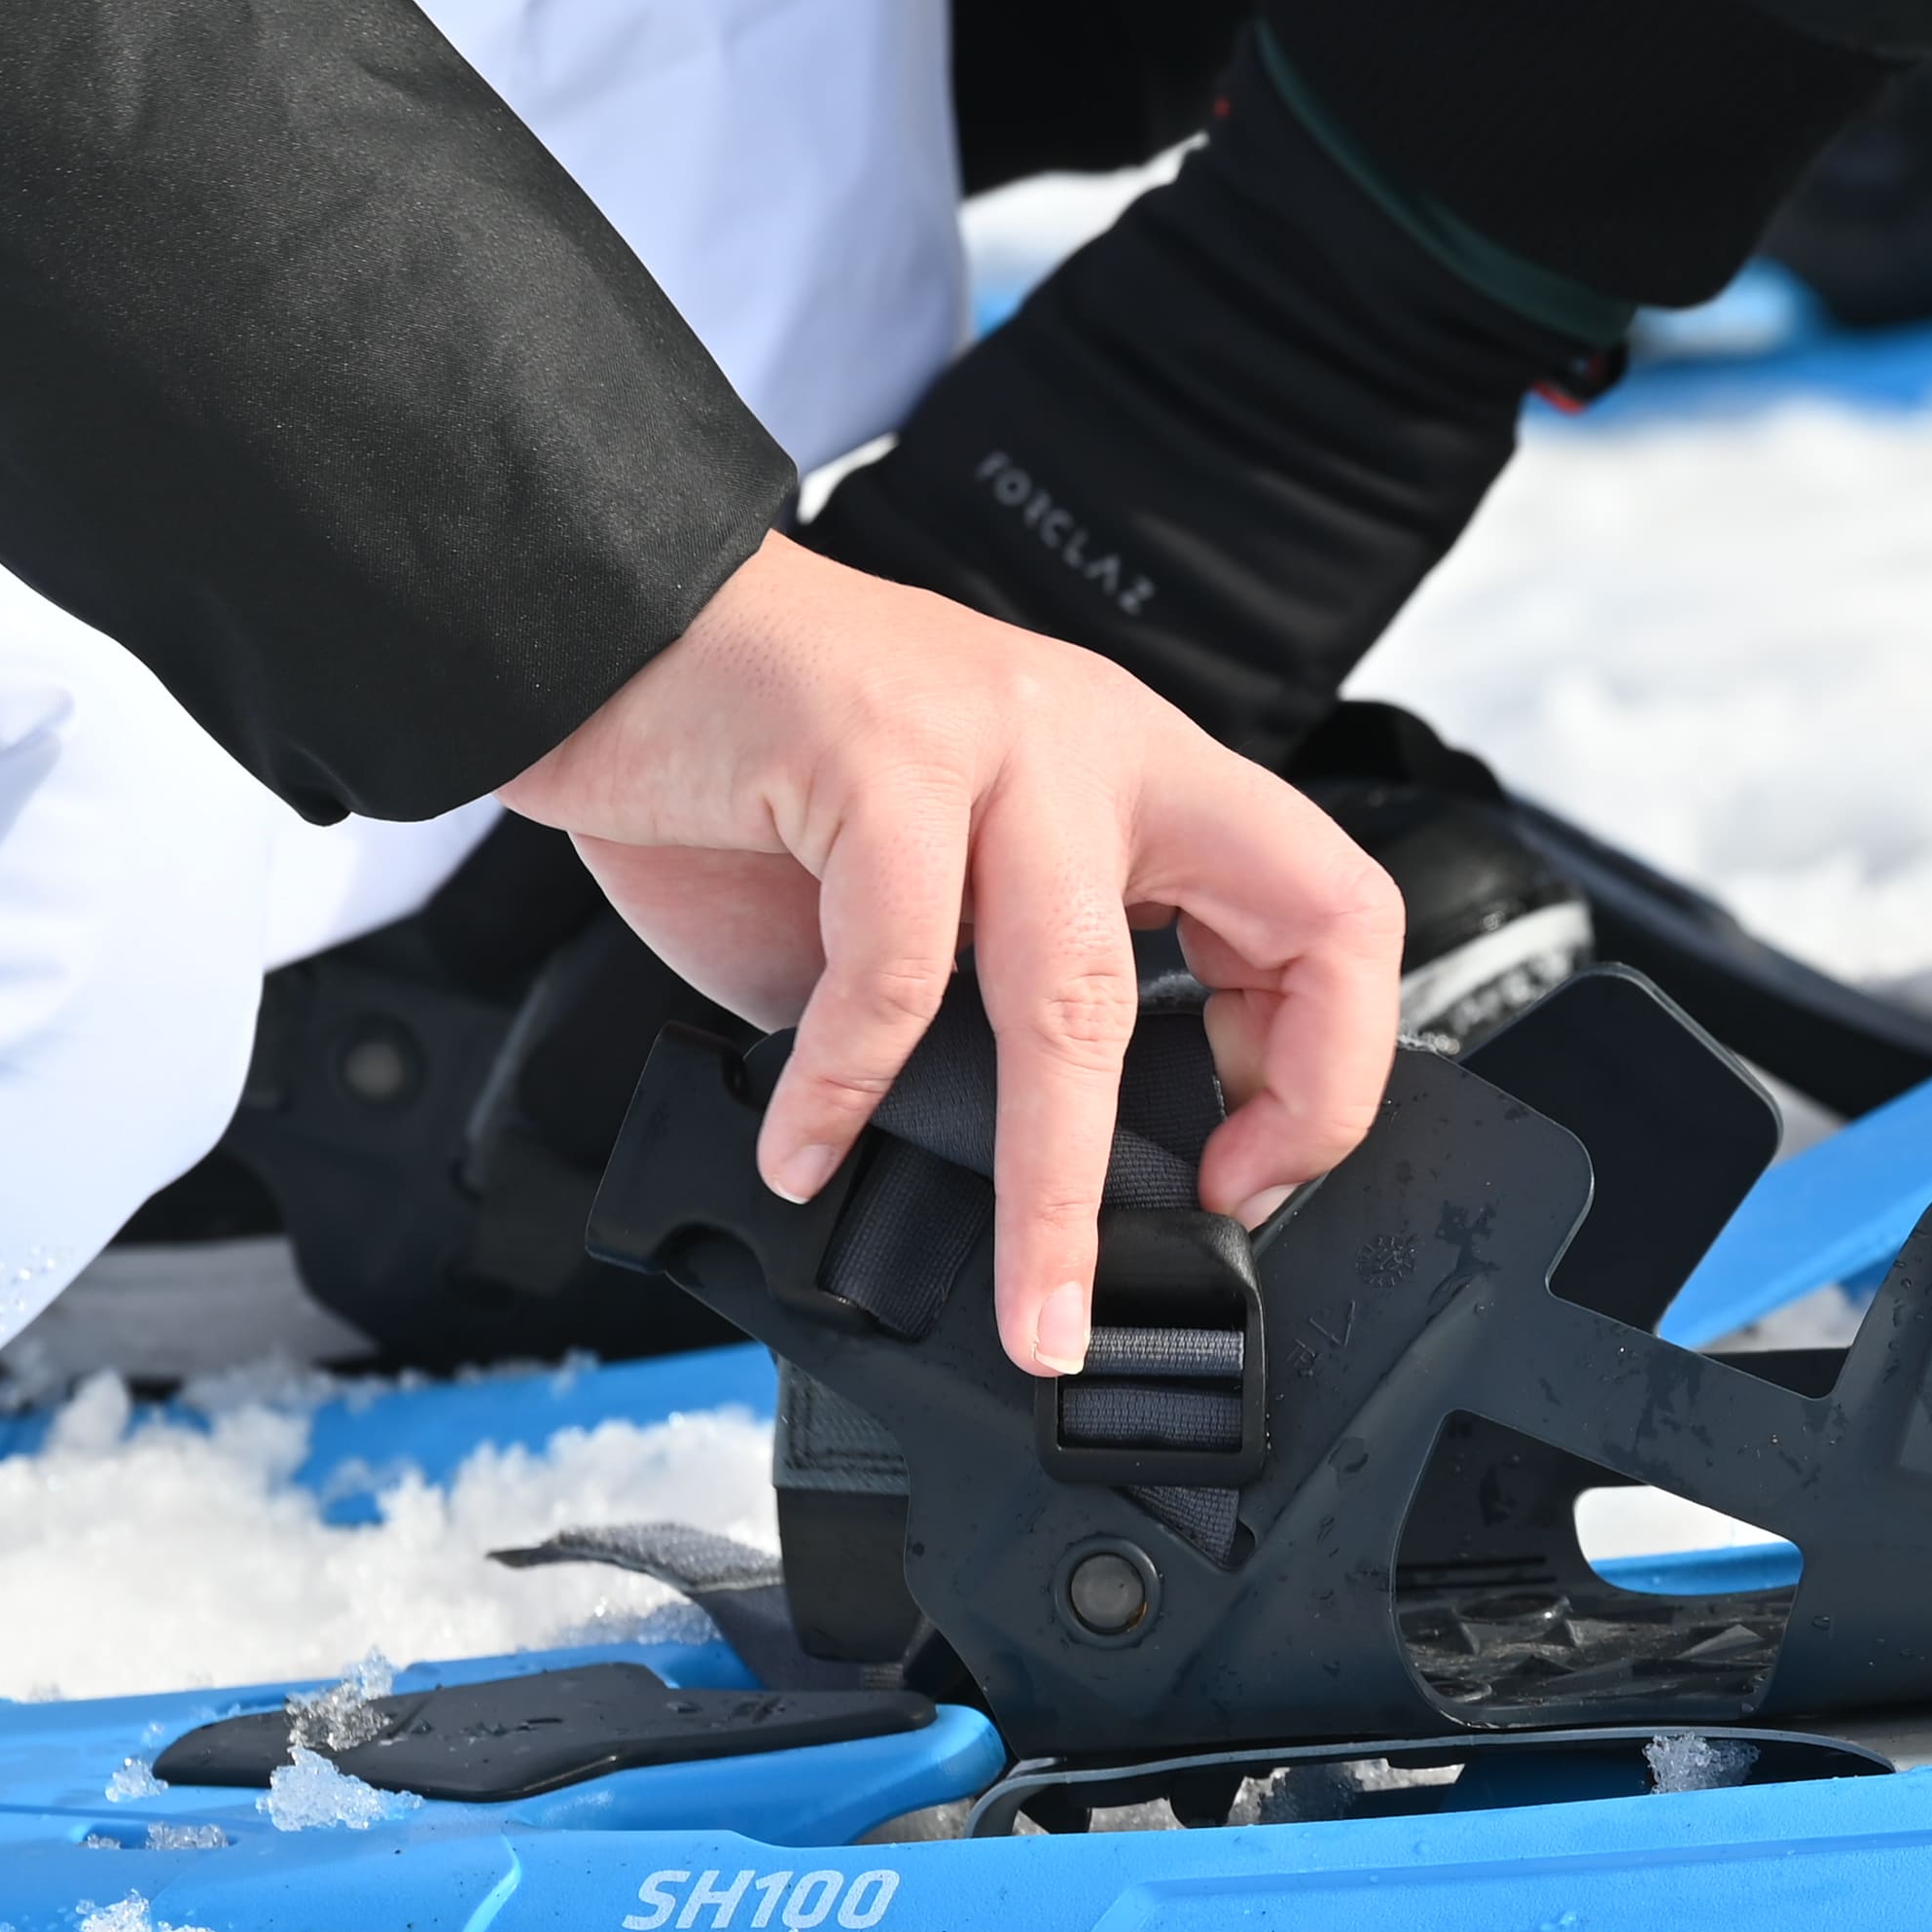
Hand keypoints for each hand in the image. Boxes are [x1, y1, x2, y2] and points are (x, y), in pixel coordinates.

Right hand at [501, 534, 1402, 1376]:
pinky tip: (805, 1152)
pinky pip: (897, 968)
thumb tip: (1039, 1188)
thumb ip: (994, 1017)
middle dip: (1280, 1121)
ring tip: (1031, 1305)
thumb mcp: (926, 896)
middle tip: (1205, 1241)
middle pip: (1281, 935)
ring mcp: (998, 740)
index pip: (1335, 911)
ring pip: (1080, 998)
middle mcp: (1095, 745)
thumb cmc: (755, 762)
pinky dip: (845, 1092)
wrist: (596, 626)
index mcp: (1139, 775)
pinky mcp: (878, 753)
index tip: (1252, 1165)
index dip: (1326, 1058)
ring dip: (1053, 1188)